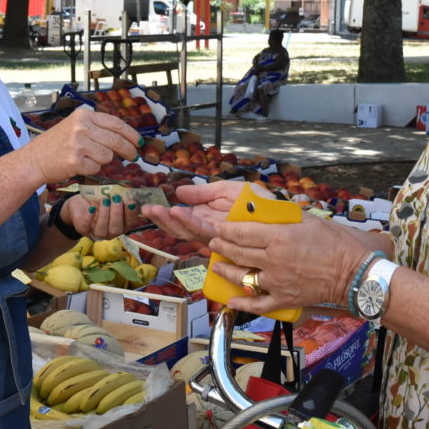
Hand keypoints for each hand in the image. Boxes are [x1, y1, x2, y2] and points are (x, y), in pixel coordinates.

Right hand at [19, 107, 139, 187]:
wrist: (33, 160)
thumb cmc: (56, 145)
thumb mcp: (75, 127)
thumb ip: (97, 128)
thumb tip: (126, 138)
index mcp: (84, 115)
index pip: (116, 123)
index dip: (131, 133)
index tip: (139, 141)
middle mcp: (81, 127)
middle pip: (116, 140)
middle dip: (129, 150)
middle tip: (134, 156)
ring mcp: (78, 143)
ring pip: (107, 156)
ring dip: (102, 161)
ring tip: (86, 158)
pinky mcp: (75, 160)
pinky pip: (96, 168)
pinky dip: (91, 170)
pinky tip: (78, 165)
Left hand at [61, 192, 141, 239]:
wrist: (80, 204)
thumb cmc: (99, 200)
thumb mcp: (110, 197)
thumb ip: (119, 195)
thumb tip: (127, 188)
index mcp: (121, 224)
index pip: (130, 222)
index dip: (132, 213)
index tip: (131, 201)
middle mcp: (110, 231)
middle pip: (116, 229)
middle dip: (117, 213)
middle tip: (116, 198)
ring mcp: (96, 233)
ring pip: (102, 230)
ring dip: (104, 215)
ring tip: (104, 200)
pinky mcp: (83, 229)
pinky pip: (86, 226)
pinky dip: (89, 217)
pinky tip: (91, 207)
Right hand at [140, 180, 271, 243]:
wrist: (281, 214)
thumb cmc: (257, 203)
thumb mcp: (226, 190)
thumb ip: (203, 192)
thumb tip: (178, 192)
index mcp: (207, 218)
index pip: (182, 219)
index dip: (165, 214)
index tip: (149, 205)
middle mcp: (209, 230)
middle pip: (180, 229)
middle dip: (162, 220)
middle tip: (147, 209)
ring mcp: (217, 237)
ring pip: (188, 233)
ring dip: (171, 221)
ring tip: (159, 210)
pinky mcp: (226, 239)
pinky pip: (204, 231)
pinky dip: (190, 222)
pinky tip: (179, 213)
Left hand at [207, 214, 369, 314]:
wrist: (354, 274)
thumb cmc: (336, 243)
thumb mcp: (309, 220)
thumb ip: (285, 216)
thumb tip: (269, 211)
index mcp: (278, 238)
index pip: (242, 232)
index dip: (226, 230)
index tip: (220, 228)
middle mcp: (272, 260)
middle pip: (238, 253)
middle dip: (221, 247)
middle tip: (214, 243)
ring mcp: (276, 282)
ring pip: (242, 277)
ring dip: (225, 271)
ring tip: (217, 266)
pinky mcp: (284, 299)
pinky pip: (258, 304)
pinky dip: (243, 304)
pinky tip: (231, 301)